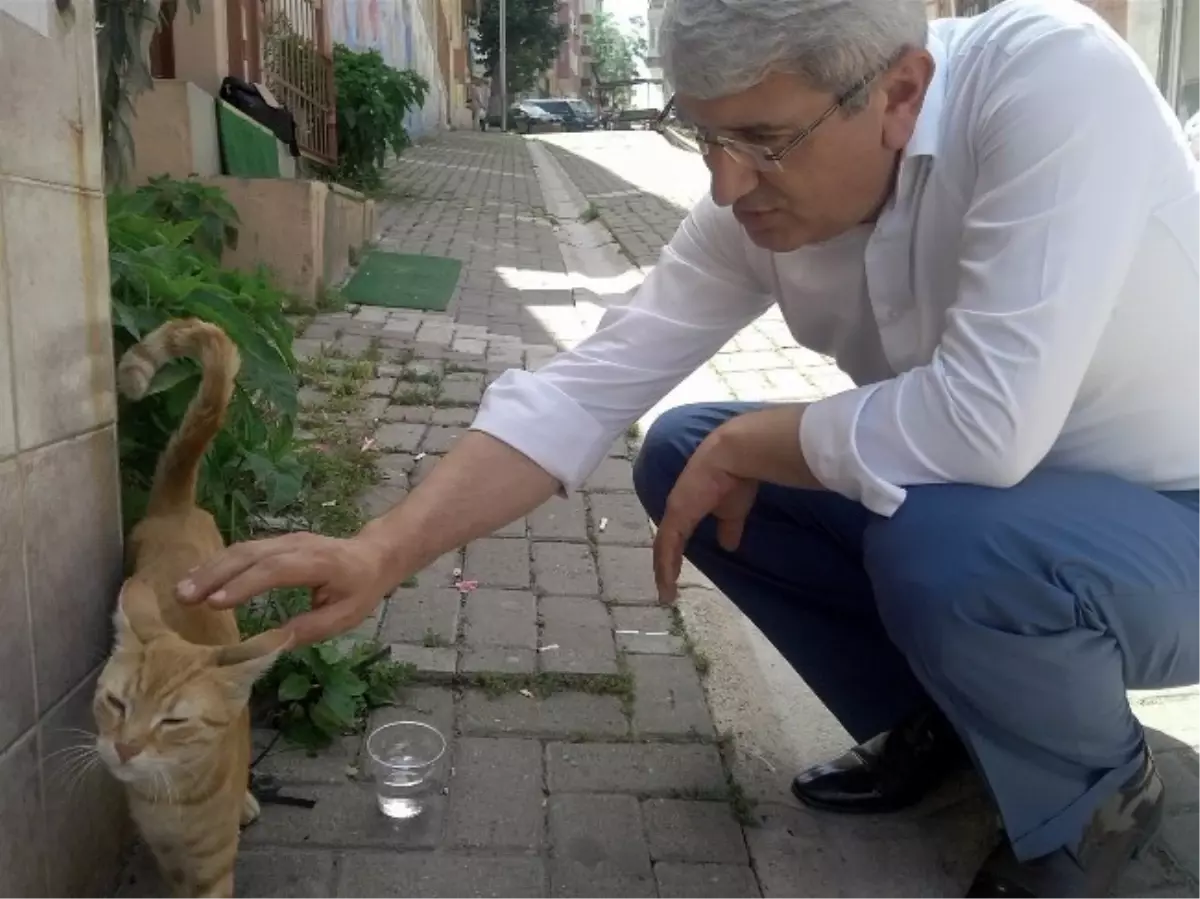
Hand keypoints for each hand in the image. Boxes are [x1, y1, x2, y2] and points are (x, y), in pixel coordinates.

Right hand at [176, 532, 394, 645]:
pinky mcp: (277, 543)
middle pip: (251, 554)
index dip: (245, 585)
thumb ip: (310, 628)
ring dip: (210, 569)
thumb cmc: (361, 588)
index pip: (277, 570)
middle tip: (183, 597)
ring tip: (182, 591)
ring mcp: (286, 540)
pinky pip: (244, 551)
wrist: (375, 554)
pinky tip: (197, 579)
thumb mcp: (345, 616)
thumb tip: (273, 644)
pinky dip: (218, 564)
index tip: (215, 603)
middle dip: (215, 574)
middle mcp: (298, 545)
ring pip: (243, 549)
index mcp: (320, 563)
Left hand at [653, 428, 758, 604]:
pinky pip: (667, 546)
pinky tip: (667, 582)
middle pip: (665, 543)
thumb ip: (728, 528)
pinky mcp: (677, 515)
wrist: (734, 457)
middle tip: (665, 589)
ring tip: (666, 593)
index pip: (675, 535)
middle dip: (664, 566)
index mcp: (687, 506)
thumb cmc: (736, 479)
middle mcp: (676, 509)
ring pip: (663, 547)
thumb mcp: (733, 511)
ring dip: (663, 571)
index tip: (674, 573)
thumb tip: (728, 546)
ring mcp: (674, 512)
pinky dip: (666, 566)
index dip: (673, 554)